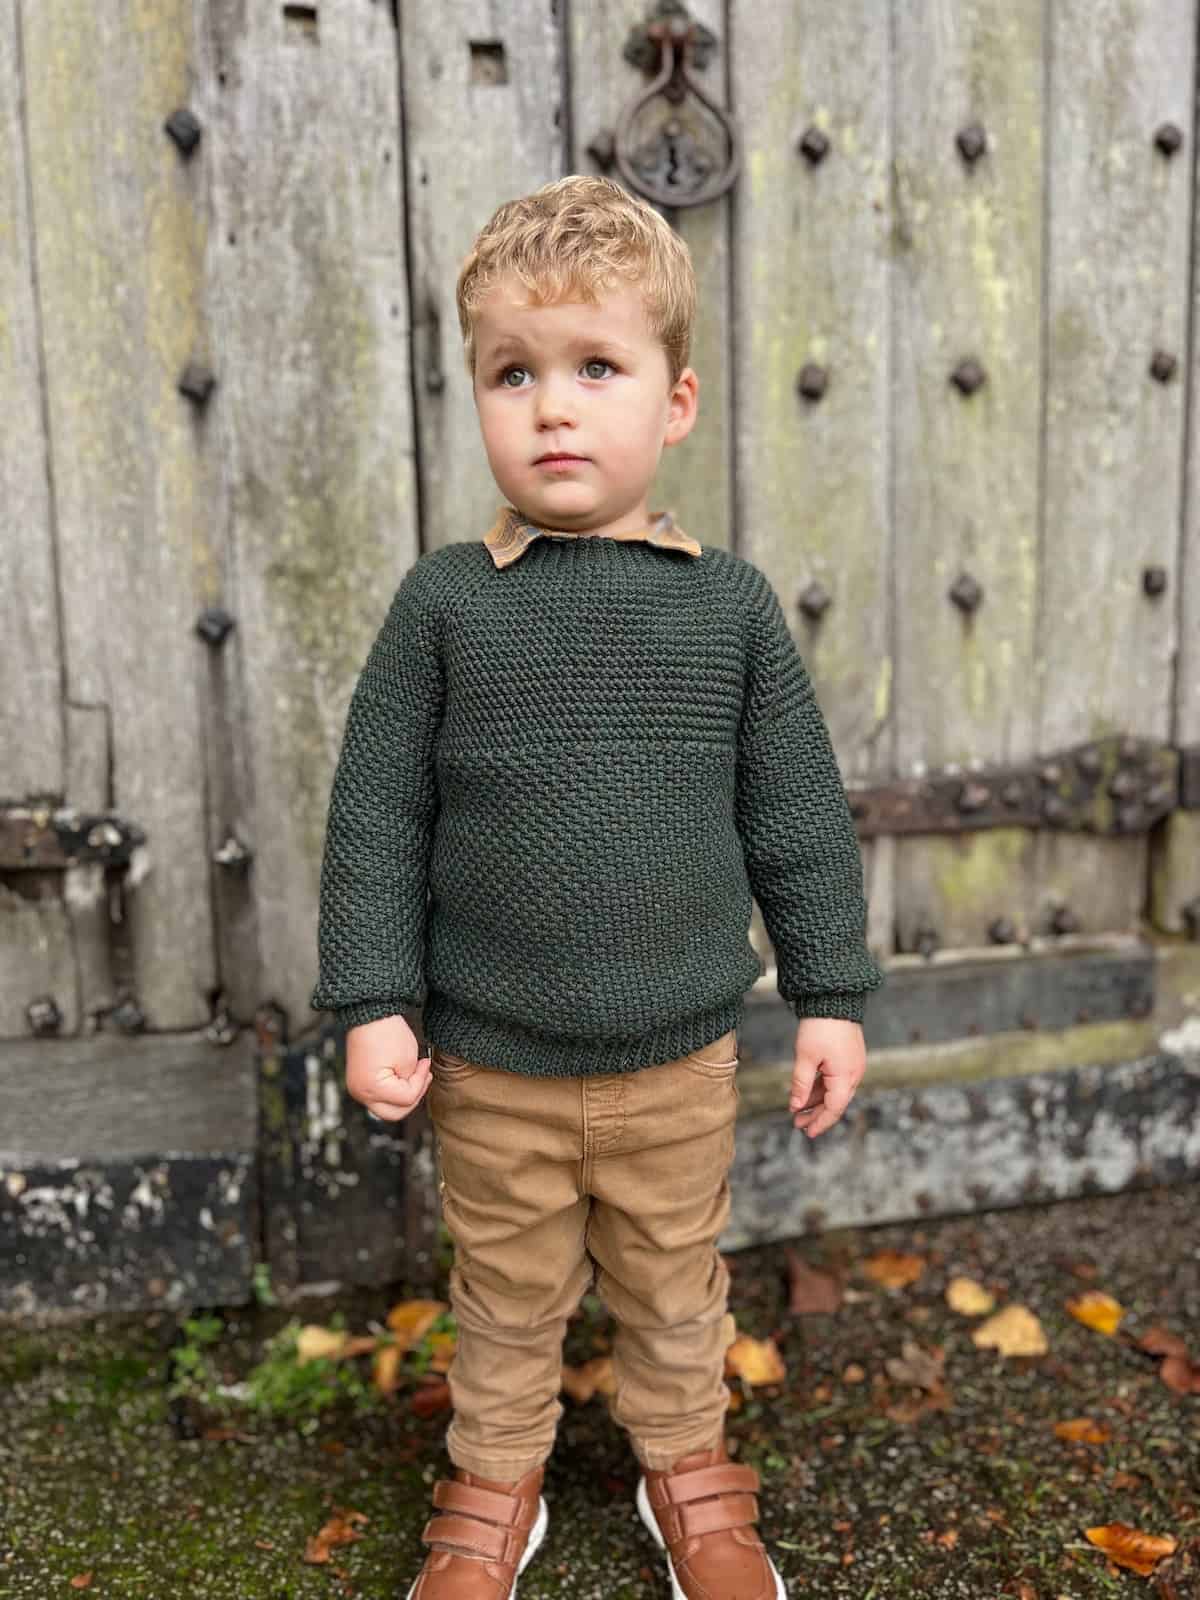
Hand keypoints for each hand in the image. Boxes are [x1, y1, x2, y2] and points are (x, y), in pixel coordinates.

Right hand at [345, 1013, 430, 1121]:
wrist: (369, 1013)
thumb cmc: (388, 1032)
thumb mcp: (408, 1060)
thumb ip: (411, 1083)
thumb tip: (411, 1093)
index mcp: (372, 1088)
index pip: (407, 1098)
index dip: (421, 1081)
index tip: (425, 1062)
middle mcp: (360, 1094)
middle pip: (394, 1113)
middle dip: (413, 1097)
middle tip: (424, 1078)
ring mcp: (357, 1090)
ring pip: (386, 1107)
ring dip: (403, 1096)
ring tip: (414, 1075)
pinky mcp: (358, 1083)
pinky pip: (379, 1096)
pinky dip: (393, 1091)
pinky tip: (402, 1076)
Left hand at [789, 1018, 865, 1138]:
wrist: (834, 999)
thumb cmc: (820, 1026)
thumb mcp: (805, 1057)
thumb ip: (801, 1084)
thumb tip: (796, 1105)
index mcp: (845, 1076)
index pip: (833, 1108)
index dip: (820, 1122)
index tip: (807, 1132)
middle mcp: (854, 1073)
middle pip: (836, 1102)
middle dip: (816, 1114)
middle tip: (798, 1123)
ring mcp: (853, 1065)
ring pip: (836, 1091)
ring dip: (818, 1101)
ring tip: (799, 1109)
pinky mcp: (849, 1057)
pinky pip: (837, 1079)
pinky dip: (823, 1087)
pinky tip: (808, 1092)